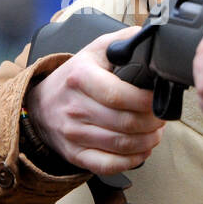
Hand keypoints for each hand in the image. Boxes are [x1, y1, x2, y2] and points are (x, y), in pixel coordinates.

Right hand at [24, 25, 164, 175]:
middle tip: (161, 117)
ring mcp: (73, 133)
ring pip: (121, 145)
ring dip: (147, 141)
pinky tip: (141, 150)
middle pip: (125, 123)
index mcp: (81, 77)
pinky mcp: (75, 154)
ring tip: (155, 132)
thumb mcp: (95, 50)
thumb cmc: (74, 76)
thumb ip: (124, 40)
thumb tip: (152, 38)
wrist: (41, 103)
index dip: (146, 101)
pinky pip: (107, 165)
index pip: (119, 95)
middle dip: (153, 122)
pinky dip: (131, 161)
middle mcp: (75, 107)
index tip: (159, 100)